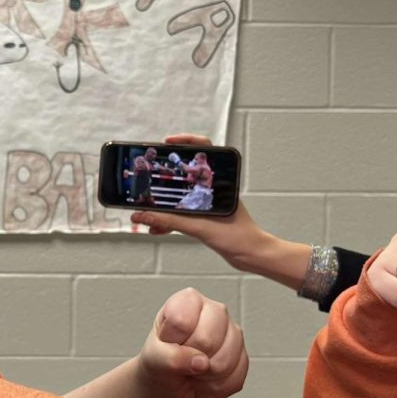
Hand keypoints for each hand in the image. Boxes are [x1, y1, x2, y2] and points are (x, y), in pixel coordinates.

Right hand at [130, 133, 265, 261]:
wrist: (252, 255)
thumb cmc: (240, 236)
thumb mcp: (200, 227)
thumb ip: (170, 221)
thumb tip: (144, 215)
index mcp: (219, 181)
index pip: (203, 150)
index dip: (184, 141)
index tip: (167, 143)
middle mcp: (213, 188)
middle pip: (186, 172)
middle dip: (166, 174)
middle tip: (149, 173)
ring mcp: (208, 202)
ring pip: (181, 194)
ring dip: (164, 201)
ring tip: (147, 205)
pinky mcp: (205, 217)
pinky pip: (181, 212)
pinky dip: (168, 218)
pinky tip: (156, 226)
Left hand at [135, 287, 248, 397]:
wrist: (170, 386)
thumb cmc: (160, 361)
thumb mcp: (153, 358)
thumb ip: (170, 357)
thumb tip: (201, 362)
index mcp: (189, 300)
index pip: (182, 320)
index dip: (173, 340)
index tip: (167, 343)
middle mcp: (216, 311)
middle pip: (208, 340)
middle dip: (190, 359)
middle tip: (182, 359)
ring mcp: (233, 334)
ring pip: (224, 362)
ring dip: (203, 376)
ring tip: (194, 369)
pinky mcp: (243, 358)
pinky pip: (234, 378)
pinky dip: (215, 386)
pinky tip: (206, 378)